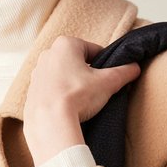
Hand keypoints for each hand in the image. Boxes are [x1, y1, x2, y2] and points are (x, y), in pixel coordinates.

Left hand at [23, 35, 140, 166]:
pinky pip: (51, 92)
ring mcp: (37, 73)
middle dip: (87, 74)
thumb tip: (135, 67)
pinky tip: (68, 109)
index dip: (104, 63)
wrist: (50, 122)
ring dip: (73, 85)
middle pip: (76, 62)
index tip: (109, 76)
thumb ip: (123, 73)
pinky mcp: (31, 92)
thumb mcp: (107, 83)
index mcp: (66, 44)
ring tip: (82, 102)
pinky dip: (60, 97)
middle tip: (96, 91)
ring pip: (62, 76)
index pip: (93, 50)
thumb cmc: (77, 97)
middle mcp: (48, 54)